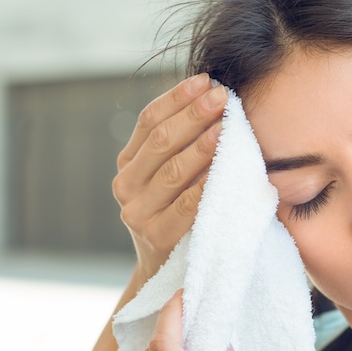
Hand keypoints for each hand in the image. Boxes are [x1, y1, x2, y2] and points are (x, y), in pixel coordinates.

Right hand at [113, 75, 227, 283]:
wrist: (166, 269)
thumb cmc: (178, 213)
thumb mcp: (171, 178)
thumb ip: (179, 146)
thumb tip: (211, 97)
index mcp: (127, 163)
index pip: (148, 121)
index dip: (176, 98)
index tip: (205, 81)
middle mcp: (125, 184)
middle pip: (161, 141)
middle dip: (193, 115)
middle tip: (222, 97)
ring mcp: (137, 212)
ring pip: (172, 170)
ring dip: (202, 145)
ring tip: (226, 125)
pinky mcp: (156, 235)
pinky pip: (187, 204)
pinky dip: (207, 183)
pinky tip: (225, 167)